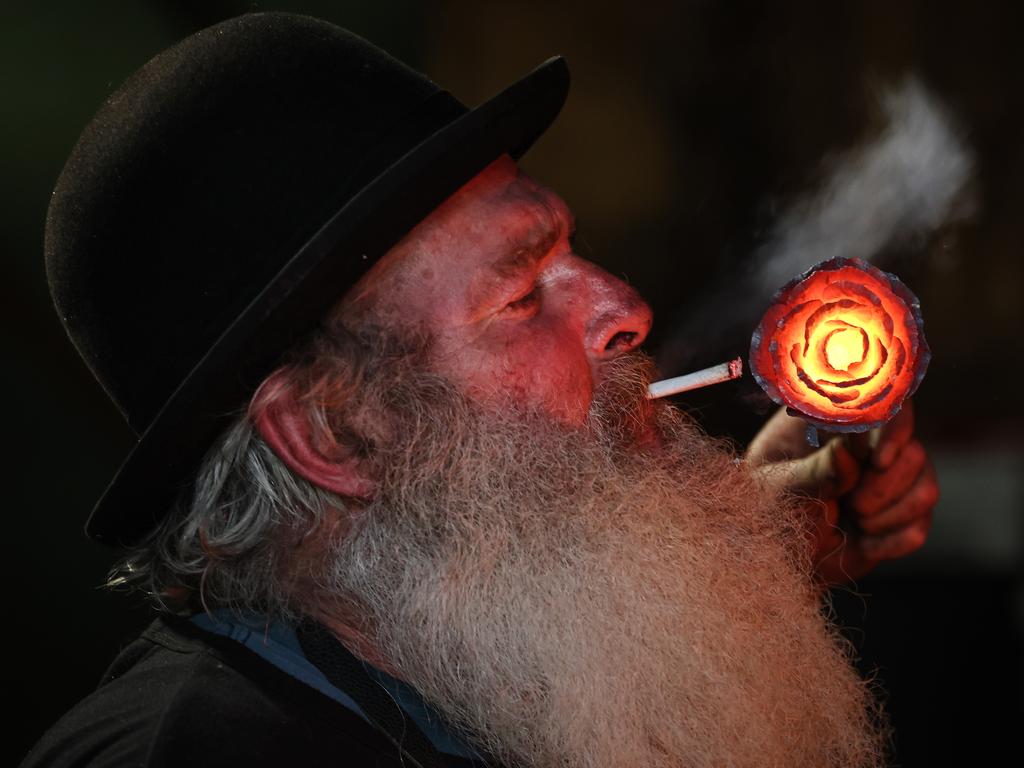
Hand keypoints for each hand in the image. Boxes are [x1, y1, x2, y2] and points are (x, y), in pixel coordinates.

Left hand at [746, 401, 938, 585]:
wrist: (781, 551)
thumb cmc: (772, 505)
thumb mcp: (781, 487)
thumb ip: (814, 470)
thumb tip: (847, 452)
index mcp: (837, 422)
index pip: (883, 405)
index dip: (892, 431)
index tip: (876, 461)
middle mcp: (871, 444)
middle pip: (914, 451)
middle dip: (885, 486)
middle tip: (854, 505)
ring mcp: (892, 479)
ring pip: (925, 488)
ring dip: (891, 514)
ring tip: (856, 521)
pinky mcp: (902, 514)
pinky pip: (920, 526)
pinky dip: (893, 541)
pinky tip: (864, 543)